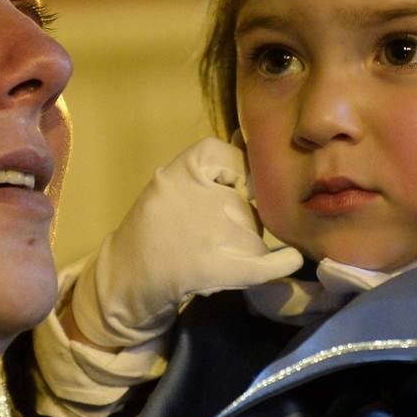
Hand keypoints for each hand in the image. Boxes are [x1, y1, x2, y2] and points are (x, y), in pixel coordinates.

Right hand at [67, 136, 302, 349]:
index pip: (231, 157)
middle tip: (206, 235)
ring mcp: (212, 233)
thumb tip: (246, 138)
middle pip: (244, 202)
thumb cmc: (151, 228)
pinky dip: (283, 262)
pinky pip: (266, 263)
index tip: (223, 189)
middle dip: (236, 217)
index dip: (232, 175)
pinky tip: (290, 259)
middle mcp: (201, 196)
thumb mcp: (170, 184)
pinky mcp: (220, 268)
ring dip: (245, 244)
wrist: (126, 278)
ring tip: (212, 254)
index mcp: (183, 170)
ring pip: (253, 232)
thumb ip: (206, 168)